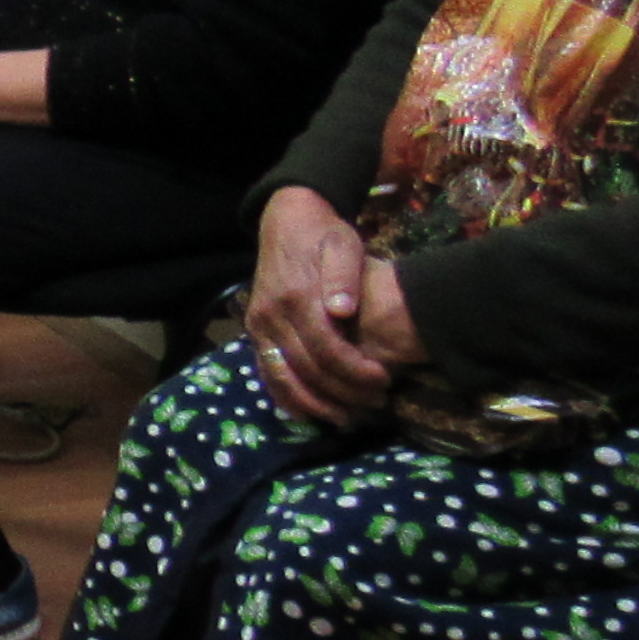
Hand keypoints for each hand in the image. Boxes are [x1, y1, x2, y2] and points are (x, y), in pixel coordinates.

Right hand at [244, 183, 416, 426]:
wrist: (286, 221)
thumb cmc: (323, 234)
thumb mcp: (343, 244)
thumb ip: (343, 276)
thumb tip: (342, 311)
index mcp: (296, 296)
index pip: (326, 348)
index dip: (355, 371)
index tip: (383, 381)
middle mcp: (271, 316)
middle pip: (307, 368)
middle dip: (342, 392)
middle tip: (375, 403)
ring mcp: (259, 326)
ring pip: (282, 378)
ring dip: (314, 404)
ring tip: (346, 418)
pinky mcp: (255, 331)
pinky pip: (267, 372)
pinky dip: (286, 397)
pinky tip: (309, 412)